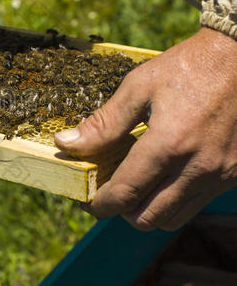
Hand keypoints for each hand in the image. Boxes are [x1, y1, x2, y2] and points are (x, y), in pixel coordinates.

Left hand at [55, 27, 236, 230]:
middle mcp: (198, 167)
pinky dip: (172, 200)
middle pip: (148, 218)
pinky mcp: (235, 174)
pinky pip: (196, 203)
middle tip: (107, 194)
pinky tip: (161, 176)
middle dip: (121, 211)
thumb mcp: (138, 87)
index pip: (126, 193)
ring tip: (133, 187)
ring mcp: (221, 174)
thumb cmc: (187, 67)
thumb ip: (103, 123)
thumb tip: (65, 143)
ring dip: (147, 210)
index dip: (100, 204)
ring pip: (174, 218)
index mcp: (169, 144)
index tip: (86, 201)